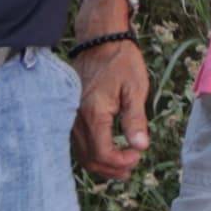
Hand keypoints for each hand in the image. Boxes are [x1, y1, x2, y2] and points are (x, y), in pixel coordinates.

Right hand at [73, 35, 153, 178]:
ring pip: (81, 153)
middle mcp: (77, 119)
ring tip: (122, 166)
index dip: (120, 162)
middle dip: (112, 169)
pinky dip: (92, 153)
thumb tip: (141, 146)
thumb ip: (136, 120)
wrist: (100, 41)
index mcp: (94, 114)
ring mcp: (70, 117)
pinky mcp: (70, 114)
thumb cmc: (121, 62)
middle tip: (132, 167)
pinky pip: (77, 142)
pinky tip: (107, 152)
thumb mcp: (135, 89)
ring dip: (101, 164)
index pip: (103, 153)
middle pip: (90, 158)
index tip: (138, 156)